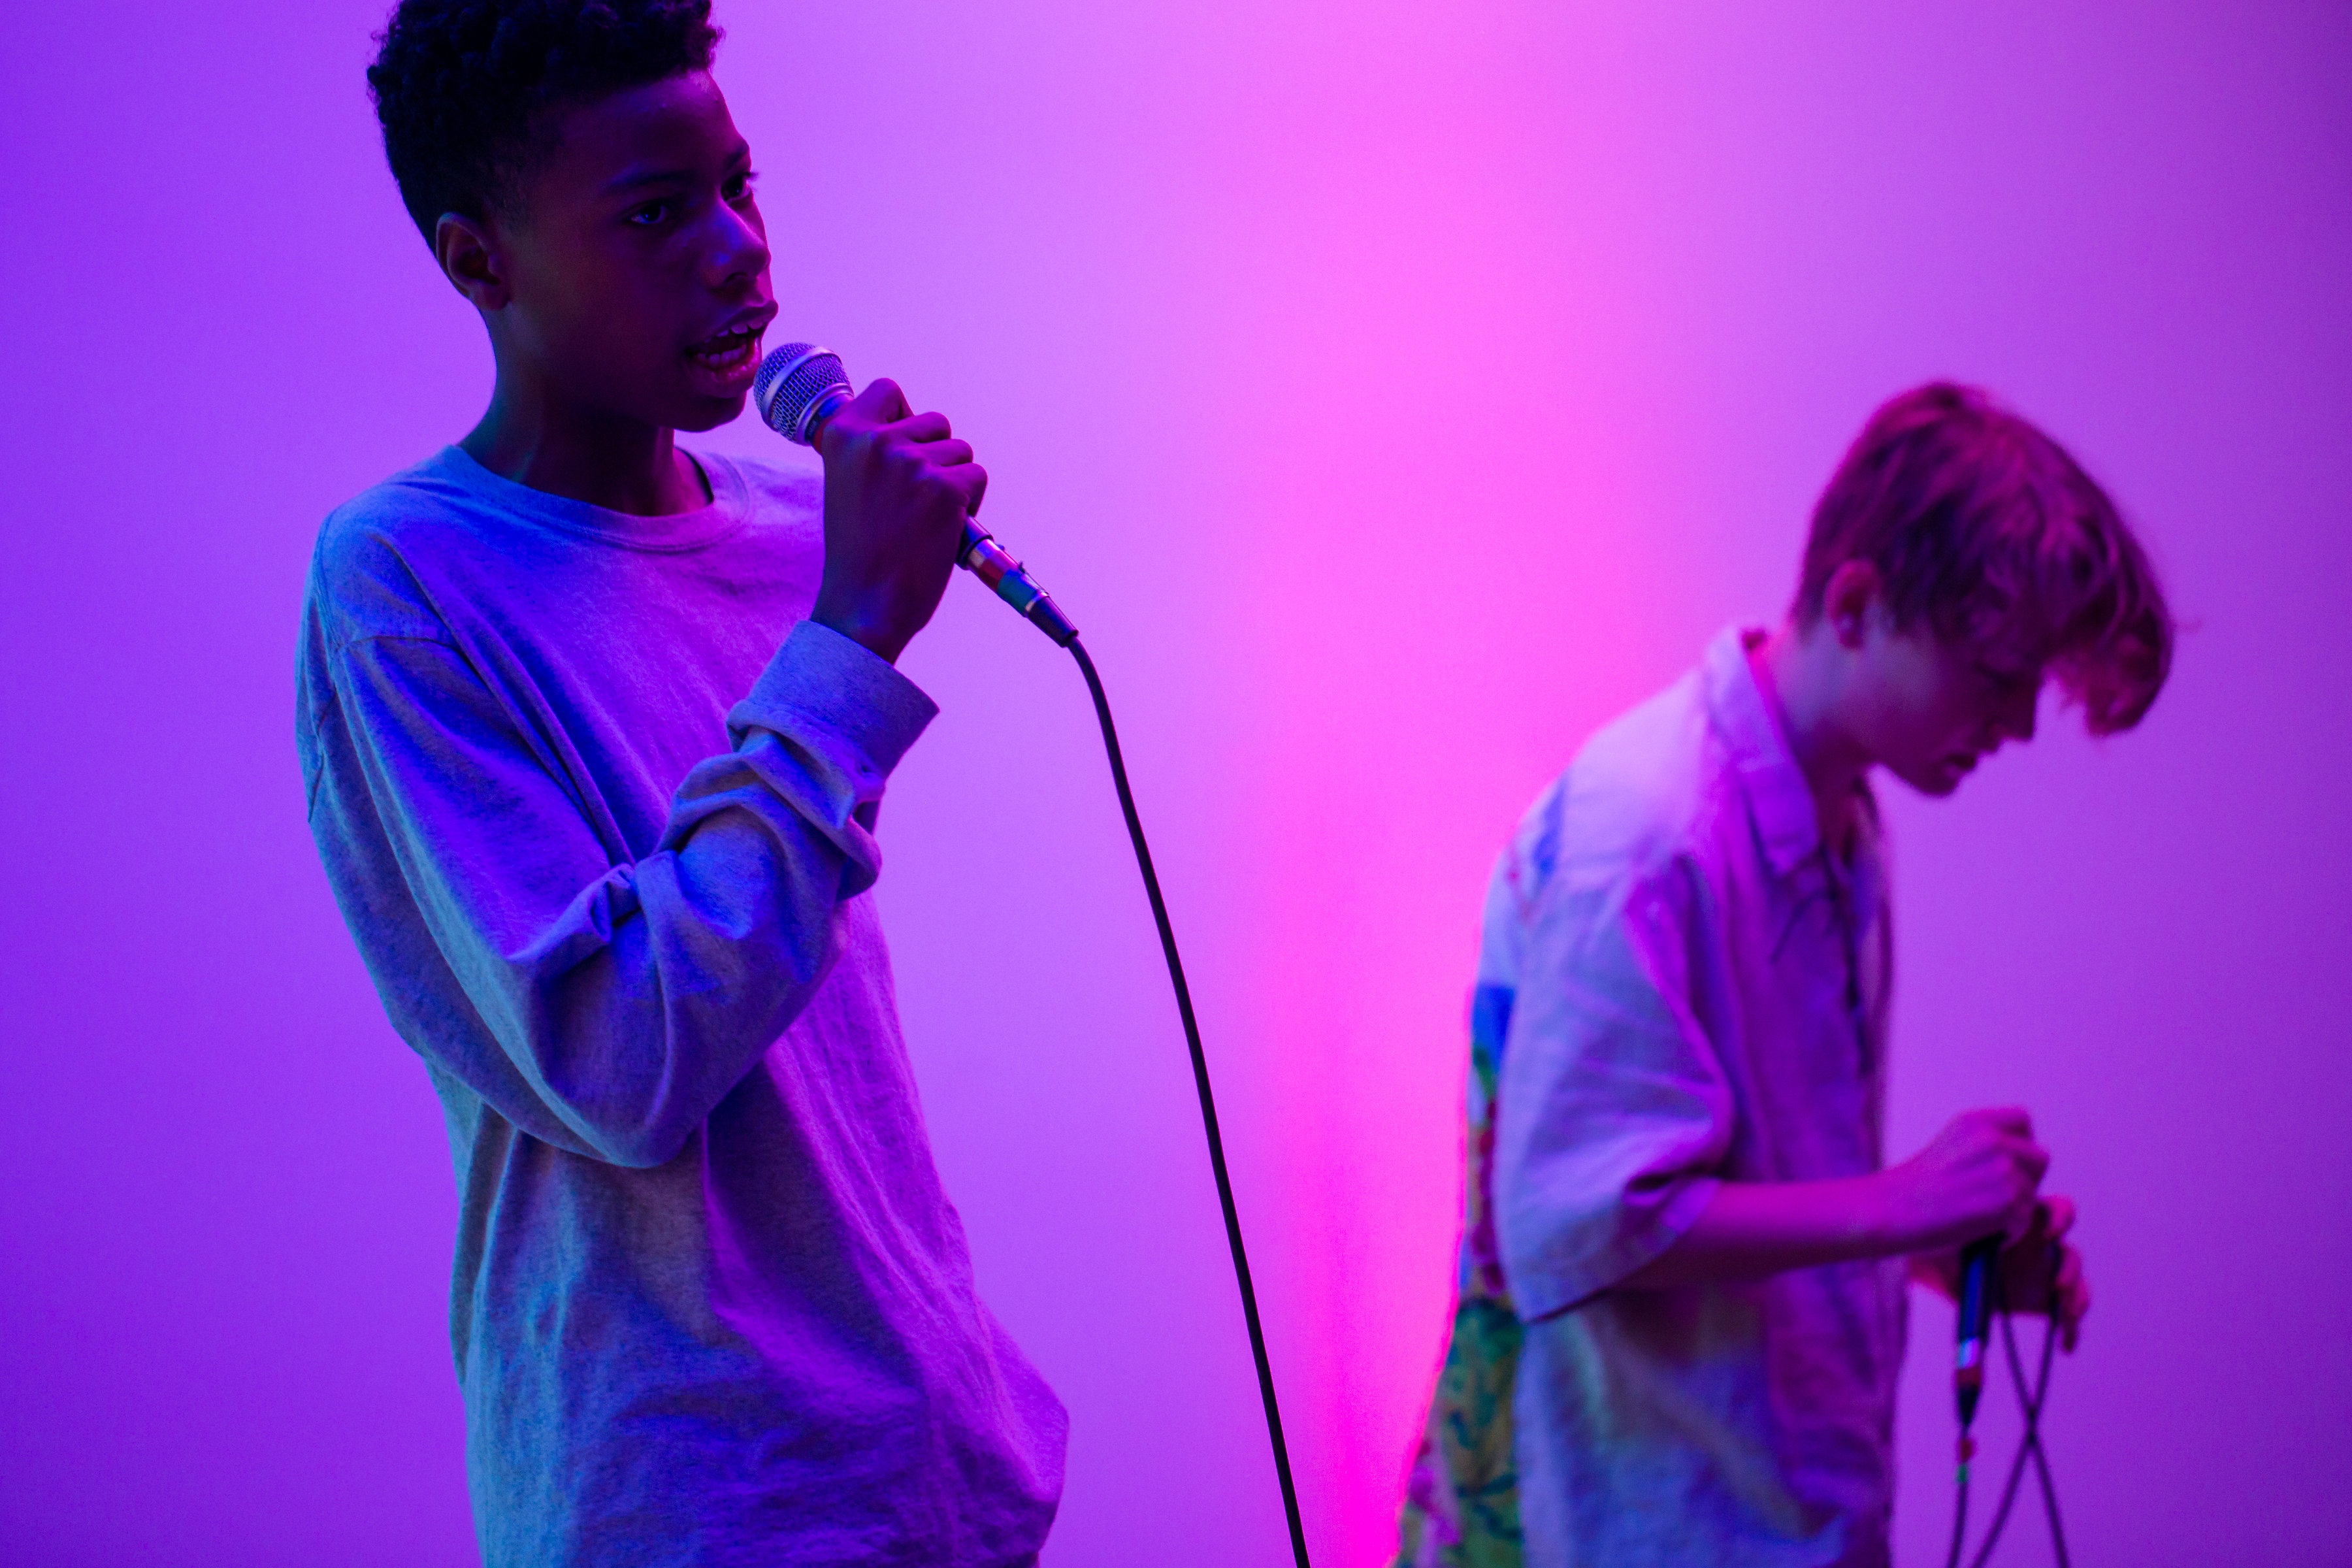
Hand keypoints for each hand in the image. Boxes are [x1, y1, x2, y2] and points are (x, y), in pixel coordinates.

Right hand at [810, 377, 986, 663]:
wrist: (865, 605)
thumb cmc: (859, 553)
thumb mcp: (846, 485)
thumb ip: (869, 452)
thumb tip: (909, 426)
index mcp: (842, 435)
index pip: (888, 391)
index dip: (904, 418)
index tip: (902, 447)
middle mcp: (876, 441)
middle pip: (935, 422)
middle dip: (935, 456)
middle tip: (915, 501)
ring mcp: (911, 463)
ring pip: (960, 450)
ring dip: (954, 480)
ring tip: (927, 518)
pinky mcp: (945, 488)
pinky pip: (976, 476)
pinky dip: (970, 502)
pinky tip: (945, 528)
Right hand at [1885, 1107, 2048, 1254]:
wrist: (1892, 1210)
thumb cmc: (1916, 1187)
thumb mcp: (1951, 1144)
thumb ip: (1987, 1143)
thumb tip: (2023, 1159)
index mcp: (1976, 1122)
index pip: (2024, 1120)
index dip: (2020, 1144)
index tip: (2003, 1162)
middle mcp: (1993, 1141)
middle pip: (2039, 1157)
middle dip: (2026, 1177)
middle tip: (1994, 1194)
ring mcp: (2003, 1172)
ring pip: (2032, 1194)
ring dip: (2013, 1209)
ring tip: (1977, 1216)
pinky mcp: (2008, 1203)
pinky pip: (2024, 1220)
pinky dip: (2007, 1231)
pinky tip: (1978, 1230)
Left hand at [1909, 1196, 2090, 1351]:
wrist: (1933, 1264)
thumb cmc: (1942, 1235)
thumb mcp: (1950, 1228)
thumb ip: (1964, 1226)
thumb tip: (1967, 1232)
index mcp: (2025, 1218)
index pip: (2058, 1211)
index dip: (2061, 1219)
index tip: (2049, 1234)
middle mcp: (2041, 1245)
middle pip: (2070, 1253)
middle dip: (2069, 1268)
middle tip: (2057, 1284)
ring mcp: (2044, 1274)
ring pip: (2075, 1284)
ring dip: (2075, 1298)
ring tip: (2064, 1312)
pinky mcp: (2041, 1302)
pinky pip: (2066, 1317)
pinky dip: (2070, 1331)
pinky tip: (2064, 1344)